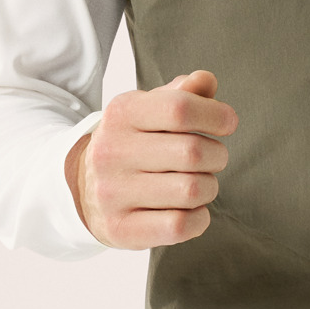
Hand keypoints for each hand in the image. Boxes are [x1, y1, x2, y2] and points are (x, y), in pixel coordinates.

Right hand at [64, 68, 237, 248]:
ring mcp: (112, 193)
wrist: (82, 188)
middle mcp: (111, 151)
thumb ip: (182, 93)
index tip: (227, 123)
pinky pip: (180, 225)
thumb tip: (206, 81)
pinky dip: (199, 219)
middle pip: (193, 152)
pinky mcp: (120, 228)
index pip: (180, 108)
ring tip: (199, 183)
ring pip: (191, 191)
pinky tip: (191, 209)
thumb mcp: (149, 110)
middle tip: (213, 158)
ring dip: (209, 188)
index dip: (215, 115)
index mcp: (121, 113)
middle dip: (217, 155)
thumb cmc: (133, 143)